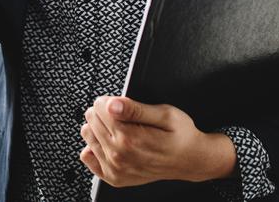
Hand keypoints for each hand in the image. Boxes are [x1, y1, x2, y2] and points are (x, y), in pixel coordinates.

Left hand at [79, 96, 235, 186]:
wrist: (191, 161)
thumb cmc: (181, 136)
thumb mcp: (165, 114)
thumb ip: (135, 108)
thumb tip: (111, 104)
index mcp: (130, 138)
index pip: (99, 107)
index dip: (110, 100)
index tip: (121, 103)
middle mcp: (119, 156)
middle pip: (92, 119)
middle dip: (104, 112)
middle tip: (123, 116)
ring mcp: (115, 169)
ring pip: (87, 134)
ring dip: (99, 127)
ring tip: (119, 129)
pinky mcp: (113, 177)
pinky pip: (87, 156)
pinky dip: (95, 146)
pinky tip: (111, 142)